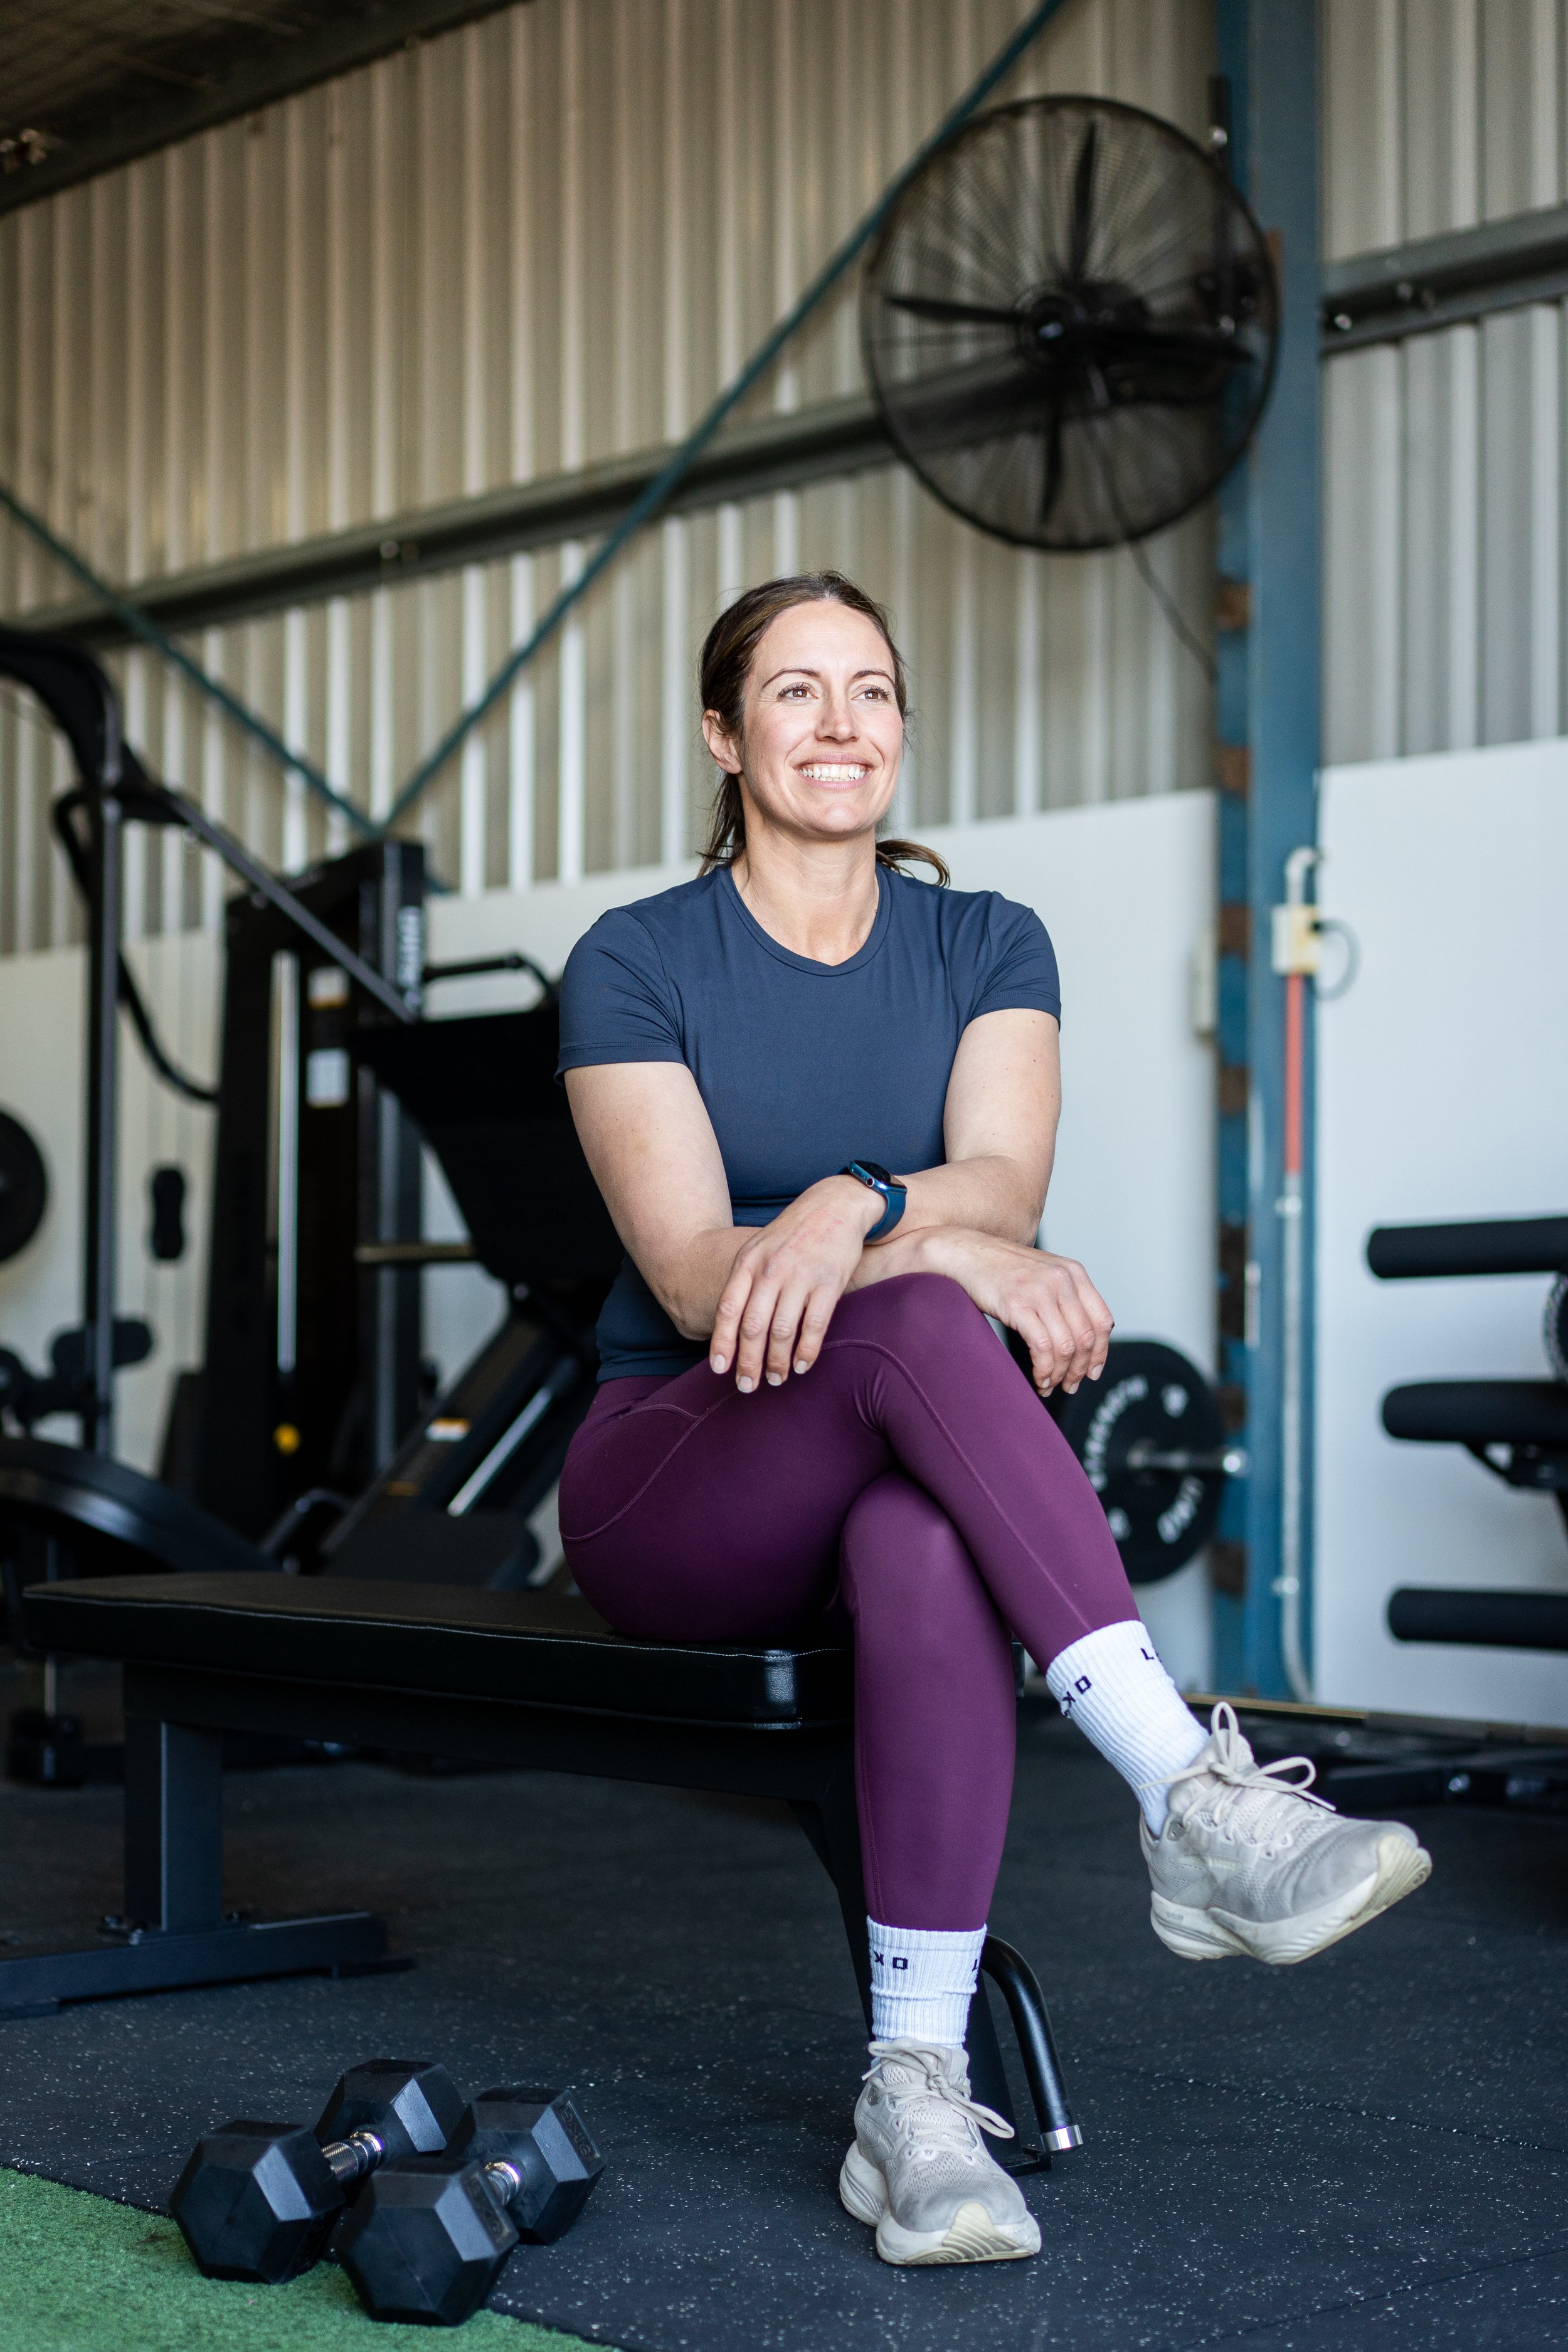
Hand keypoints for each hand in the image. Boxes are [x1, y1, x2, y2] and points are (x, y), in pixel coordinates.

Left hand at [709, 1176, 881, 1389]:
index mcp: (749, 1261)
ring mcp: (801, 1275)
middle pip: (753, 1326)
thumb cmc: (792, 1234)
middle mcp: (772, 1269)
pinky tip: (802, 1366)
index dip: (722, 1342)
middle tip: (747, 1386)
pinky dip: (806, 1351)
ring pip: (782, 1331)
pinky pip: (814, 1326)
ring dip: (778, 1362)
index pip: (728, 1308)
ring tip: (776, 1379)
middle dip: (748, 1362)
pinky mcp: (829, 1282)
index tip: (719, 1369)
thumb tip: (731, 1328)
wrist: (835, 1205)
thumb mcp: (759, 1248)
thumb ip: (745, 1281)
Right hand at [931, 1230, 1113, 1397]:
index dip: (1101, 1352)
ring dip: (1061, 1374)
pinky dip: (1044, 1369)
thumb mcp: (1044, 1274)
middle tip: (1070, 1386)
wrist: (966, 1252)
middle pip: (1086, 1337)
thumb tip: (1084, 1338)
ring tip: (1050, 1385)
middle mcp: (1062, 1280)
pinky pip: (1042, 1346)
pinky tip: (1038, 1378)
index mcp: (1074, 1273)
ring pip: (1066, 1346)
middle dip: (1080, 1369)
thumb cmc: (1002, 1269)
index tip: (1093, 1371)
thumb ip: (1067, 1297)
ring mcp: (1040, 1291)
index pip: (1102, 1320)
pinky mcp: (1017, 1304)